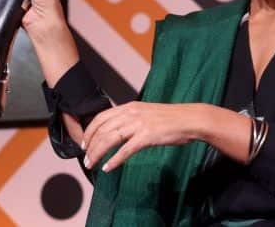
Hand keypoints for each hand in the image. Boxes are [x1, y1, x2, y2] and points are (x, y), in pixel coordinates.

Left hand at [82, 102, 206, 171]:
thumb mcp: (145, 113)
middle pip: (102, 130)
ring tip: (92, 164)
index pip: (100, 117)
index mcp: (129, 107)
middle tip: (86, 159)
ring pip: (109, 140)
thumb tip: (117, 129)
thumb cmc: (170, 119)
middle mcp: (130, 113)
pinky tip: (108, 168)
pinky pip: (125, 150)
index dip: (89, 131)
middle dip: (90, 146)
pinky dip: (114, 160)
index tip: (84, 143)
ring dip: (97, 153)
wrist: (190, 119)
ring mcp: (138, 124)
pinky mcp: (146, 136)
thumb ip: (130, 118)